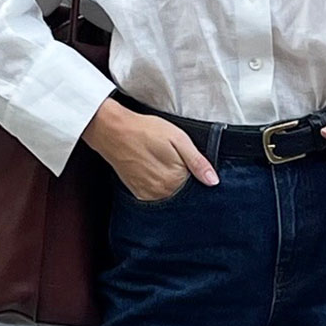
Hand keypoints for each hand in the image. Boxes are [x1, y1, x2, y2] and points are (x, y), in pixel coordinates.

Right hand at [82, 98, 219, 200]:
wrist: (113, 130)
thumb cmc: (146, 130)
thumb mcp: (178, 139)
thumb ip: (197, 161)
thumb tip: (213, 181)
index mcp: (175, 179)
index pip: (197, 185)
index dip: (196, 173)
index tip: (189, 162)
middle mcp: (162, 192)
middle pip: (184, 192)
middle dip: (185, 179)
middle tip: (173, 158)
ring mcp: (148, 195)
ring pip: (170, 195)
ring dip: (171, 183)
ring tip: (161, 162)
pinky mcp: (137, 193)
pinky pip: (156, 196)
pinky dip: (159, 186)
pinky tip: (153, 169)